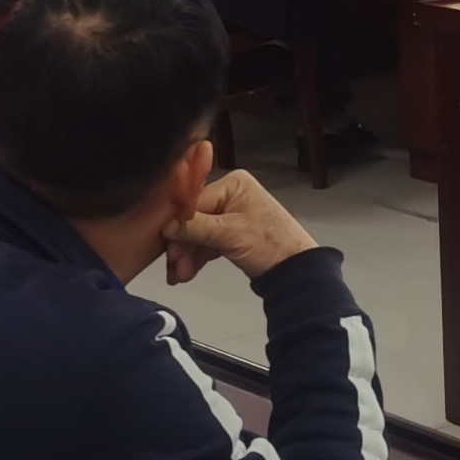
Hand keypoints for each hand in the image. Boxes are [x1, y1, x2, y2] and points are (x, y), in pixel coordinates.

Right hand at [161, 167, 317, 284]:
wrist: (294, 270)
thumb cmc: (268, 244)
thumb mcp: (229, 234)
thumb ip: (196, 228)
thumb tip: (166, 226)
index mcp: (233, 184)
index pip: (195, 200)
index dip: (179, 223)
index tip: (164, 242)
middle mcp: (231, 194)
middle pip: (195, 218)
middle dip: (183, 244)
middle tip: (173, 267)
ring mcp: (231, 214)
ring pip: (200, 233)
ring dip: (188, 254)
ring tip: (179, 276)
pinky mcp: (232, 233)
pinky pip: (208, 242)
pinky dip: (198, 257)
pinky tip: (187, 272)